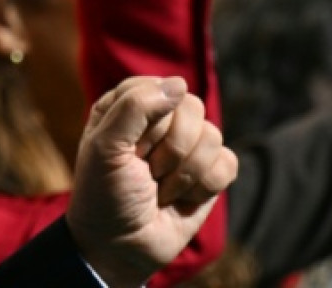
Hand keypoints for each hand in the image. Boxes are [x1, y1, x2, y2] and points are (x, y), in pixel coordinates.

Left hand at [67, 76, 237, 287]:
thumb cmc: (104, 194)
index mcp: (129, 105)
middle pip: (192, 108)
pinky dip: (203, 186)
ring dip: (183, 173)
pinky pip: (228, 163)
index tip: (130, 147)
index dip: (149, 122)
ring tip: (159, 189)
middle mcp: (160, 121)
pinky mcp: (209, 174)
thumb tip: (180, 84)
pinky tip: (181, 199)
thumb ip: (136, 107)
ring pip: (213, 136)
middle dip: (169, 149)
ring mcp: (188, 147)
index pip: (159, 89)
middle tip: (146, 171)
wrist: (119, 247)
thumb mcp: (105, 147)